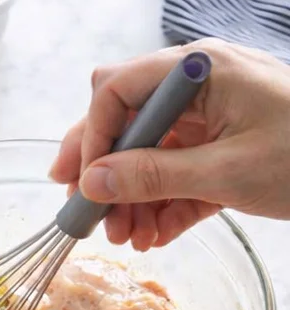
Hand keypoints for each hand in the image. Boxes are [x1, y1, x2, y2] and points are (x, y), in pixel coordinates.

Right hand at [51, 38, 289, 249]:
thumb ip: (155, 176)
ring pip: (153, 150)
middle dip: (107, 170)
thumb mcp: (228, 172)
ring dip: (134, 195)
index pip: (118, 90)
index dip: (92, 136)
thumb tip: (91, 183)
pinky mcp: (229, 144)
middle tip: (85, 211)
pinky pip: (182, 168)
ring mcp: (215, 114)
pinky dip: (166, 201)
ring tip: (127, 239)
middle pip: (129, 120)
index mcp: (199, 69)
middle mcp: (200, 85)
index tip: (80, 182)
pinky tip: (155, 236)